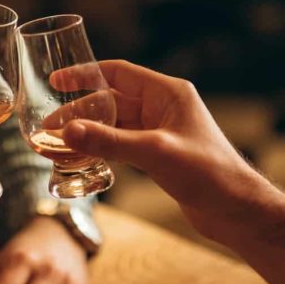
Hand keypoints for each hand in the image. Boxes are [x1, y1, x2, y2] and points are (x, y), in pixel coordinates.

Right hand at [55, 61, 284, 283]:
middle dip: (78, 114)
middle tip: (47, 128)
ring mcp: (160, 132)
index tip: (56, 80)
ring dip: (86, 135)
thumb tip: (68, 131)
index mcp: (168, 93)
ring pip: (113, 126)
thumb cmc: (209, 174)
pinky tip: (80, 161)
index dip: (85, 74)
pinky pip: (121, 146)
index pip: (119, 73)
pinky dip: (100, 151)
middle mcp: (163, 108)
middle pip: (111, 102)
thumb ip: (110, 141)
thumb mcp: (155, 153)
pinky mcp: (159, 156)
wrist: (237, 210)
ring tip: (55, 148)